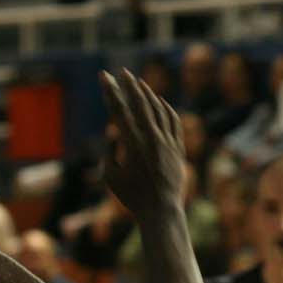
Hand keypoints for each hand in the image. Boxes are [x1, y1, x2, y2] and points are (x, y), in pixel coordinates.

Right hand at [99, 69, 184, 217]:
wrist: (161, 211)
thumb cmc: (131, 197)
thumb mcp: (110, 175)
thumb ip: (110, 150)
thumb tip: (114, 131)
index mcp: (132, 145)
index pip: (119, 110)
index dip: (110, 91)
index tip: (104, 76)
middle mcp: (151, 140)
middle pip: (140, 104)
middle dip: (129, 85)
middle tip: (122, 71)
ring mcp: (167, 143)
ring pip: (158, 110)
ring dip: (148, 94)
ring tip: (139, 83)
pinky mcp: (178, 149)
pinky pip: (174, 122)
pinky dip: (166, 109)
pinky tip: (160, 102)